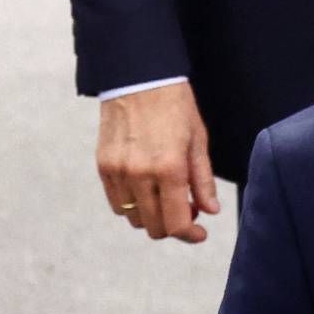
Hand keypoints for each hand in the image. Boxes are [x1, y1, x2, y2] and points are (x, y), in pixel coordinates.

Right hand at [97, 82, 219, 242]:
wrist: (139, 78)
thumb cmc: (175, 106)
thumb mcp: (198, 141)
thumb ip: (203, 180)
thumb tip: (210, 211)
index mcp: (169, 168)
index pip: (177, 223)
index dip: (190, 235)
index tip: (199, 234)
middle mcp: (140, 174)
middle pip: (154, 227)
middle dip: (173, 226)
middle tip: (187, 209)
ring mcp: (118, 172)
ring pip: (133, 218)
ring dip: (151, 216)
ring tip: (165, 197)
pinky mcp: (103, 166)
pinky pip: (116, 203)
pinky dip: (132, 204)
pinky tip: (146, 189)